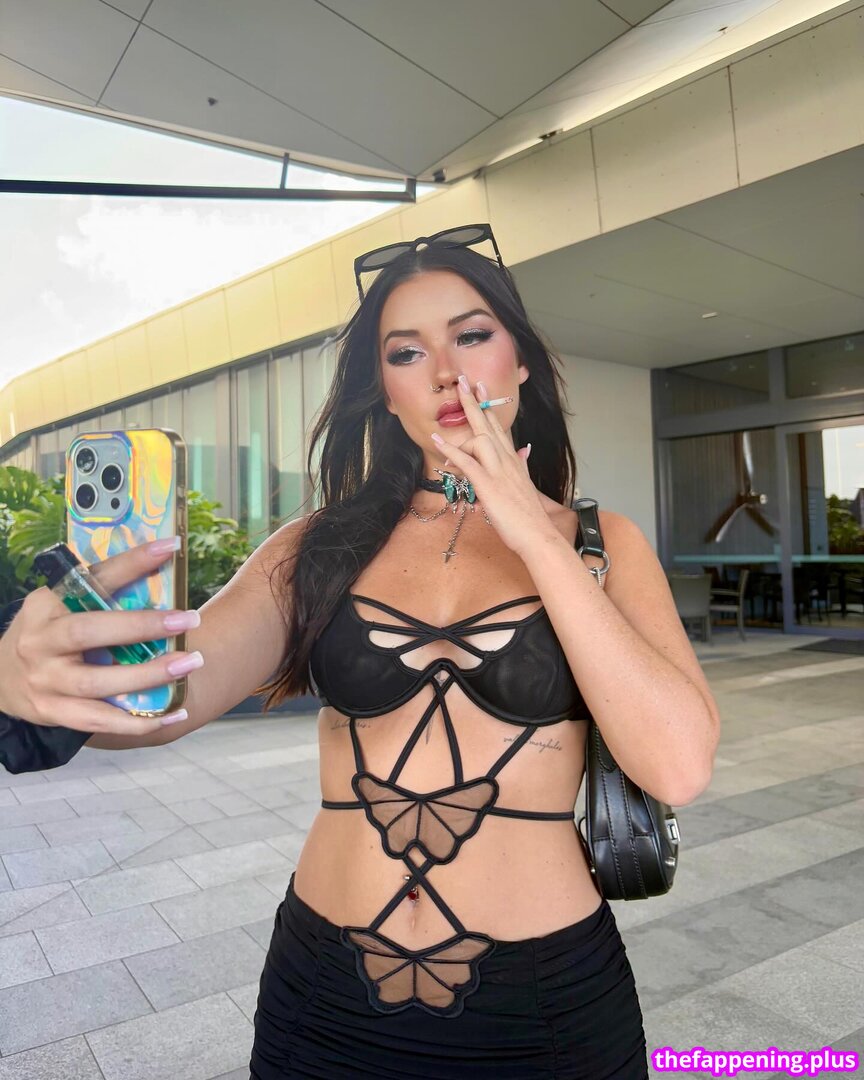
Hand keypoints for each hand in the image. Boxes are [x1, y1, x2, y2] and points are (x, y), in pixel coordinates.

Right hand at [0, 541, 199, 735]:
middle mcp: (40, 641)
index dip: (132, 562)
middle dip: (141, 626)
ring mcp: (44, 680)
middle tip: (188, 619)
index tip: (170, 547)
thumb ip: (100, 591)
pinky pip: (99, 721)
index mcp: (46, 605)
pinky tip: (173, 715)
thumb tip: (160, 564)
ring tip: (189, 663)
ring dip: (148, 675)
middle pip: (89, 632)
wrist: (0, 679)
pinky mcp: (52, 712)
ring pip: (98, 682)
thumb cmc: (47, 633)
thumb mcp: (60, 604)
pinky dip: (137, 723)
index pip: (93, 578)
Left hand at [430, 376, 557, 556]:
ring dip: (464, 422)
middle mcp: (507, 460)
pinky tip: (437, 441)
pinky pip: (468, 463)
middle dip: (475, 402)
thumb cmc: (528, 515)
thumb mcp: (525, 483)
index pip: (499, 427)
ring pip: (480, 438)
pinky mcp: (489, 485)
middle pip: (489, 425)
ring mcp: (498, 472)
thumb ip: (523, 464)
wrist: (537, 535)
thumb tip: (525, 450)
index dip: (488, 408)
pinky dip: (451, 451)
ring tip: (448, 409)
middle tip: (463, 380)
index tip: (481, 389)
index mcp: (514, 460)